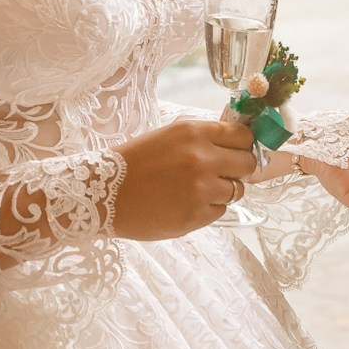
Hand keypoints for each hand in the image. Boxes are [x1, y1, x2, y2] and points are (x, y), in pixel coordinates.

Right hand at [110, 119, 258, 239]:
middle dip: (238, 169)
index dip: (242, 146)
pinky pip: (221, 211)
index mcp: (194, 132)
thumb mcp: (168, 135)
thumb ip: (203, 136)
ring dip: (223, 191)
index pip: (243, 137)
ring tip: (196, 190)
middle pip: (247, 164)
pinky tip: (186, 203)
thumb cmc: (135, 163)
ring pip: (237, 190)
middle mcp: (202, 158)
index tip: (235, 152)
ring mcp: (201, 189)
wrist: (101, 195)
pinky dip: (209, 209)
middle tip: (221, 174)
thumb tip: (238, 141)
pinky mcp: (196, 216)